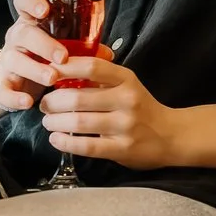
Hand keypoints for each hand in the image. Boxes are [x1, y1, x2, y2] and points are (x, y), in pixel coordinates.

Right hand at [0, 0, 71, 111]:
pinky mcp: (2, 83)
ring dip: (34, 69)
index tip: (45, 10)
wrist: (14, 81)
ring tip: (52, 79)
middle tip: (63, 57)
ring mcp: (8, 60)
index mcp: (31, 23)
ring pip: (13, 60)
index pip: (23, 1)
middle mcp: (16, 38)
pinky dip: (14, 97)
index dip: (31, 2)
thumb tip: (107, 54)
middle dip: (44, 44)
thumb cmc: (43, 57)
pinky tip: (28, 103)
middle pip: (23, 33)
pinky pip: (3, 89)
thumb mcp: (60, 47)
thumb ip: (81, 47)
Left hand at [40, 55, 185, 169]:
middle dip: (52, 101)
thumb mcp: (126, 84)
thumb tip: (59, 66)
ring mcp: (125, 125)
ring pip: (79, 122)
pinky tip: (55, 139)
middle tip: (44, 105)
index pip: (90, 66)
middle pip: (78, 97)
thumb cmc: (140, 107)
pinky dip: (65, 143)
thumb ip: (99, 76)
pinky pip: (87, 146)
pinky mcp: (122, 148)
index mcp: (126, 79)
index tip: (47, 72)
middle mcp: (127, 100)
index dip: (64, 68)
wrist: (171, 136)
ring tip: (48, 121)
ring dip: (55, 122)